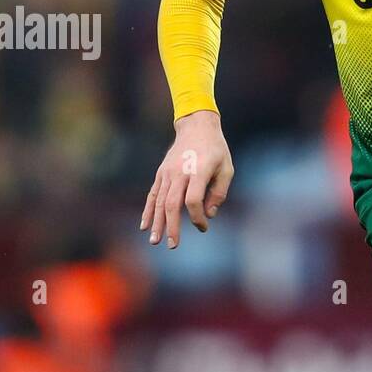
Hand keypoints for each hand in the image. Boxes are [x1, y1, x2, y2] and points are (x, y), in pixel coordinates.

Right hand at [140, 110, 233, 248]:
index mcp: (198, 171)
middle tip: (172, 245)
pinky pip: (153, 194)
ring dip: (157, 222)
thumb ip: (219, 192)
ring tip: (154, 241)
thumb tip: (210, 214)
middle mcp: (180, 172)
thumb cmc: (216, 150)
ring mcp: (167, 173)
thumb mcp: (227, 168)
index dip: (197, 217)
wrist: (197, 126)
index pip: (193, 200)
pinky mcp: (161, 173)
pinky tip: (145, 225)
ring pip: (159, 201)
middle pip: (172, 204)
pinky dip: (148, 210)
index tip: (203, 226)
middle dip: (172, 226)